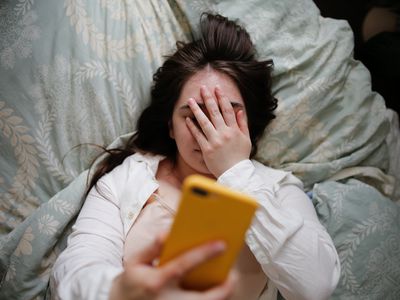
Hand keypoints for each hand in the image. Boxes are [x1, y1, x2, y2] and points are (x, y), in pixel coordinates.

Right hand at [109, 234, 235, 299]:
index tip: (222, 244)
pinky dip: (212, 299)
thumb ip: (153, 247)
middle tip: (234, 274)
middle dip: (225, 288)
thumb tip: (168, 233)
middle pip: (203, 299)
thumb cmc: (132, 281)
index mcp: (156, 282)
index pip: (183, 266)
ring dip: (222, 295)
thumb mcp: (136, 261)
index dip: (203, 254)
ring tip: (229, 279)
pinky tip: (217, 288)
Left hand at [186, 85, 250, 176]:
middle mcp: (224, 133)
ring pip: (204, 122)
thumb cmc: (241, 157)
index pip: (227, 110)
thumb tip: (239, 110)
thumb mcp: (246, 139)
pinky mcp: (207, 149)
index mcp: (234, 130)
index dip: (222, 98)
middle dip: (208, 98)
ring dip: (197, 110)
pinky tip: (187, 119)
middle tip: (202, 88)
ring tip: (190, 100)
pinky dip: (192, 127)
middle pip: (215, 112)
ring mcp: (215, 141)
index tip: (217, 88)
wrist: (235, 174)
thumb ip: (242, 124)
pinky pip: (198, 136)